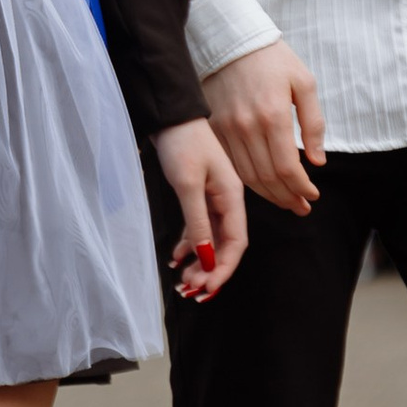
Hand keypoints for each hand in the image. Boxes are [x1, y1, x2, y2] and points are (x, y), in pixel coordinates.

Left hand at [152, 118, 248, 295]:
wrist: (170, 116)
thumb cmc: (182, 144)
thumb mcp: (187, 184)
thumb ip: (197, 221)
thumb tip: (205, 257)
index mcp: (233, 197)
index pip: (236, 243)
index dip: (223, 269)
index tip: (206, 288)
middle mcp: (227, 201)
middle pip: (224, 245)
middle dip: (209, 271)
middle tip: (188, 291)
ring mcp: (213, 199)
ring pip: (210, 239)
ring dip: (199, 262)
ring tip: (182, 281)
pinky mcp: (199, 195)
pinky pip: (198, 227)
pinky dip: (189, 244)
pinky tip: (177, 257)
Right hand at [203, 39, 325, 213]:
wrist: (231, 39)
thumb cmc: (272, 59)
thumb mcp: (304, 83)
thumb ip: (313, 124)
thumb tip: (317, 161)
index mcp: (273, 114)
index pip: (287, 167)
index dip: (301, 188)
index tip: (312, 195)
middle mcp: (247, 126)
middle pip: (267, 178)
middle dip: (288, 198)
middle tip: (302, 206)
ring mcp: (227, 129)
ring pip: (248, 176)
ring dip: (269, 195)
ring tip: (286, 202)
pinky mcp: (215, 129)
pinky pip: (232, 164)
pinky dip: (249, 182)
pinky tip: (263, 187)